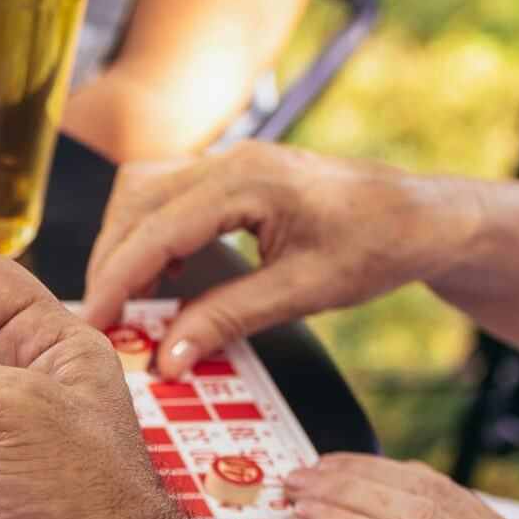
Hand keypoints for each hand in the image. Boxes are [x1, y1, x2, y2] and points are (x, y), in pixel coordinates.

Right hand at [79, 141, 484, 377]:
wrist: (425, 216)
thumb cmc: (379, 245)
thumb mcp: (303, 292)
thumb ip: (227, 320)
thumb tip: (168, 357)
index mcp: (250, 182)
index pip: (156, 231)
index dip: (116, 279)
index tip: (94, 322)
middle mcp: (233, 160)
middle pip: (135, 202)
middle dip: (110, 262)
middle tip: (105, 318)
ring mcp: (232, 161)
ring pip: (143, 192)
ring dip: (126, 244)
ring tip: (133, 299)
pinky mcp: (234, 174)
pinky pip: (168, 194)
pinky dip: (151, 233)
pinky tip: (167, 275)